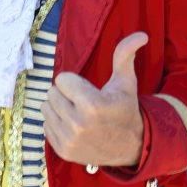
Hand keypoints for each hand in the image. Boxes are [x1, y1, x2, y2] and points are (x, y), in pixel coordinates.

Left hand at [43, 32, 147, 166]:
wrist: (131, 146)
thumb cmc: (124, 108)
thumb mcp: (126, 81)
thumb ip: (125, 55)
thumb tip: (141, 35)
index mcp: (92, 105)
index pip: (61, 79)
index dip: (74, 81)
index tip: (88, 90)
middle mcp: (78, 125)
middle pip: (52, 93)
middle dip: (66, 94)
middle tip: (83, 101)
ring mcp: (69, 140)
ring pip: (46, 108)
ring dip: (59, 107)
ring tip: (78, 113)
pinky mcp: (63, 151)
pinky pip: (45, 125)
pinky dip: (57, 123)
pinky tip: (74, 127)